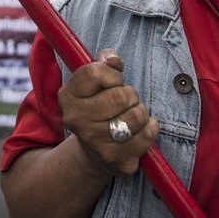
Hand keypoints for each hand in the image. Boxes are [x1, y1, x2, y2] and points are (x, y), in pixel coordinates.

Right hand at [58, 49, 158, 176]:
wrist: (93, 153)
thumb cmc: (98, 108)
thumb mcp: (93, 83)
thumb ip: (104, 63)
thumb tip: (113, 59)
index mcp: (68, 97)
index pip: (95, 72)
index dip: (112, 74)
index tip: (113, 82)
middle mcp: (76, 120)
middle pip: (121, 95)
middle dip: (131, 95)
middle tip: (125, 102)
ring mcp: (95, 142)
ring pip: (137, 115)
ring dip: (141, 111)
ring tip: (131, 116)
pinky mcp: (115, 160)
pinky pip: (147, 135)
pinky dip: (150, 128)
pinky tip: (140, 130)